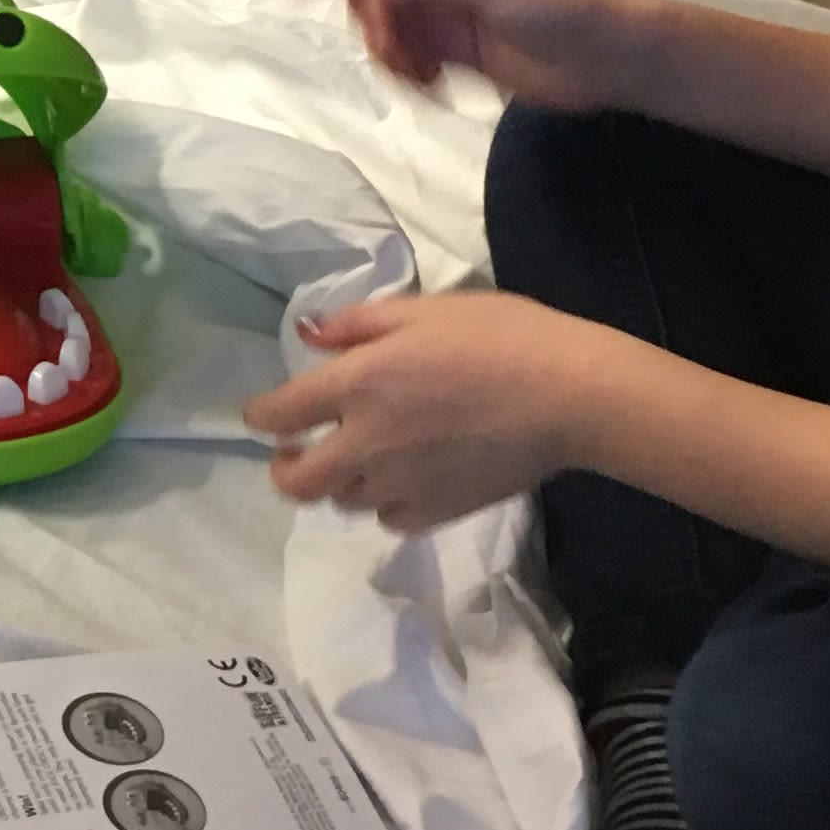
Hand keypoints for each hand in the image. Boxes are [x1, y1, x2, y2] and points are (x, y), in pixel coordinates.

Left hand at [242, 290, 623, 536]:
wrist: (568, 395)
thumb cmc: (499, 336)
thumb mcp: (422, 309)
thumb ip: (357, 324)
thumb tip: (308, 334)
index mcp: (358, 384)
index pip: (279, 413)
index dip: (261, 415)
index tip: (265, 414)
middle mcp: (367, 442)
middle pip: (297, 481)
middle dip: (284, 467)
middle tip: (293, 452)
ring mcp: (402, 484)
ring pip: (344, 500)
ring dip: (340, 481)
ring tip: (357, 459)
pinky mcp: (439, 511)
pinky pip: (390, 519)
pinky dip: (385, 504)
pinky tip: (401, 482)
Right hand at [314, 0, 646, 109]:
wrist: (603, 58)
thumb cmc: (561, 4)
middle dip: (372, 19)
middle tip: (394, 42)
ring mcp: (443, 14)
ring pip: (383, 30)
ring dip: (390, 54)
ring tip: (421, 71)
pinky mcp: (451, 53)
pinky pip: (404, 61)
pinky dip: (407, 76)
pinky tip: (432, 84)